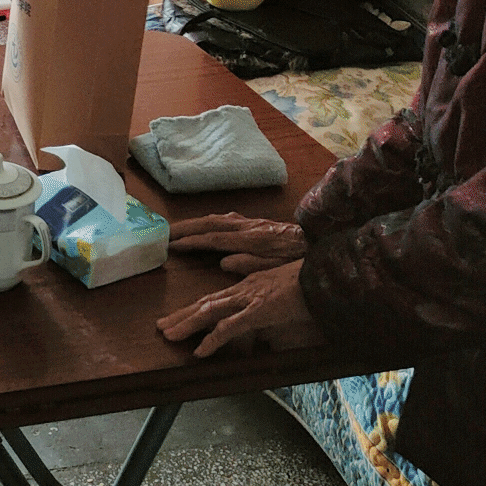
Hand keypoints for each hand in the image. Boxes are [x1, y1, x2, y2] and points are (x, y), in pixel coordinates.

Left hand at [156, 260, 323, 358]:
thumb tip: (260, 324)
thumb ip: (268, 306)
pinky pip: (230, 327)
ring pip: (210, 312)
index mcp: (249, 285)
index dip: (195, 308)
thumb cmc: (311, 285)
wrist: (329, 276)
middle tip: (161, 327)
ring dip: (187, 324)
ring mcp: (250, 298)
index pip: (216, 298)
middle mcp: (244, 289)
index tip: (179, 316)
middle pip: (206, 303)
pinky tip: (200, 351)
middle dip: (182, 316)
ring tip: (168, 335)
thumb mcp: (284, 296)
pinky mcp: (259, 310)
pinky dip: (213, 340)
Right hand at [167, 213, 308, 273]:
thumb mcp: (278, 267)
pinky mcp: (256, 224)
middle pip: (210, 223)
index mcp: (252, 239)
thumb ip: (251, 264)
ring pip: (216, 218)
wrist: (320, 241)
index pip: (214, 238)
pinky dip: (209, 221)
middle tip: (165, 233)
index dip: (192, 242)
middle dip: (186, 228)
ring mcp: (251, 223)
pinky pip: (225, 219)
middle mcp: (248, 226)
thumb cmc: (300, 259)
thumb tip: (223, 262)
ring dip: (195, 223)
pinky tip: (204, 226)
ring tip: (178, 230)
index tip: (172, 245)